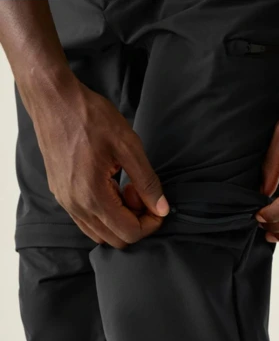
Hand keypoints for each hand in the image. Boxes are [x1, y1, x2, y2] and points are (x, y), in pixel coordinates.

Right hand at [26, 72, 168, 248]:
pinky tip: (111, 185)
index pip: (129, 233)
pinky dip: (105, 212)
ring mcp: (65, 202)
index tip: (156, 202)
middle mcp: (75, 206)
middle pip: (116, 239)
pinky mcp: (61, 194)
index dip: (151, 223)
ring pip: (100, 232)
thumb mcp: (128, 146)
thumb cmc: (91, 118)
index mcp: (92, 196)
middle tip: (140, 191)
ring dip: (120, 218)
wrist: (54, 100)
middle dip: (136, 221)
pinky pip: (87, 220)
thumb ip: (147, 182)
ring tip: (126, 187)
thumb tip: (162, 209)